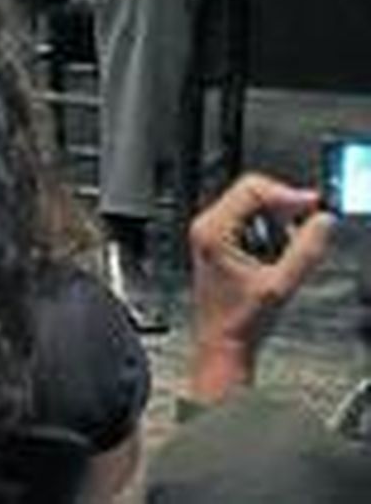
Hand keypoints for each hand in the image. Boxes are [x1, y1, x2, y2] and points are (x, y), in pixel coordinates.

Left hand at [187, 172, 332, 401]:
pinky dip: (271, 234)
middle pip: (252, 194)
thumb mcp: (280, 285)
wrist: (223, 344)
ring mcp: (212, 233)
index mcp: (213, 230)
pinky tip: (277, 258)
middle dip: (285, 209)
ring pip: (254, 209)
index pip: (251, 189)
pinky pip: (251, 224)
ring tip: (288, 253)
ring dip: (279, 224)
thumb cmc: (240, 321)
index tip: (314, 205)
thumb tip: (324, 222)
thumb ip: (305, 251)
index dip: (286, 194)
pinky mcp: (222, 243)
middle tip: (311, 224)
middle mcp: (208, 226)